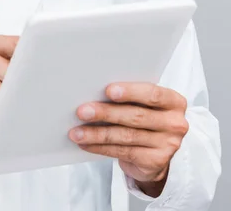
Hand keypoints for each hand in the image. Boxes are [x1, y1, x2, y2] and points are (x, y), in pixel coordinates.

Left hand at [68, 83, 188, 195]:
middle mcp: (175, 123)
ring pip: (126, 136)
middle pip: (136, 116)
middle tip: (81, 111)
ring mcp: (168, 145)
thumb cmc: (144, 116)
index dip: (130, 92)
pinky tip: (85, 143)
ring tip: (76, 132)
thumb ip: (128, 96)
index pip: (152, 94)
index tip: (109, 90)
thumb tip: (92, 90)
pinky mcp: (156, 162)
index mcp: (173, 101)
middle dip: (105, 113)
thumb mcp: (143, 103)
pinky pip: (123, 152)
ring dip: (97, 134)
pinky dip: (100, 147)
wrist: (156, 152)